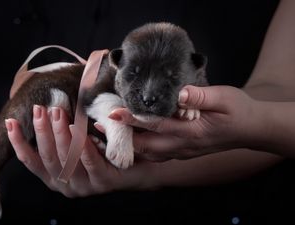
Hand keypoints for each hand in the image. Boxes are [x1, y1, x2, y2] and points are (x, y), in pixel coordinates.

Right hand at [6, 106, 157, 196]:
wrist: (138, 168)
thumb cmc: (105, 152)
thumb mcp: (79, 145)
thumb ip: (63, 136)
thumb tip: (47, 111)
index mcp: (57, 178)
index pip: (32, 161)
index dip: (19, 142)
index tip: (12, 122)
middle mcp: (67, 185)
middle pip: (48, 157)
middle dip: (42, 131)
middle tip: (40, 109)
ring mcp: (85, 186)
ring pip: (67, 159)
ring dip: (59, 134)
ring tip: (57, 112)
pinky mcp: (103, 182)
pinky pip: (90, 162)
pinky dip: (82, 145)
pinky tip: (76, 129)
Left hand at [108, 85, 259, 160]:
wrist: (250, 129)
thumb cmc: (238, 111)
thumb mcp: (224, 98)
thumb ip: (200, 96)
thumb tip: (178, 93)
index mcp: (192, 131)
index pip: (156, 124)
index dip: (133, 119)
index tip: (112, 112)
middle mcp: (184, 145)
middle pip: (146, 145)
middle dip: (122, 137)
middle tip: (100, 126)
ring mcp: (183, 151)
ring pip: (149, 152)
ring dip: (129, 144)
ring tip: (109, 133)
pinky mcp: (183, 151)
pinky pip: (157, 153)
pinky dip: (141, 148)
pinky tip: (131, 139)